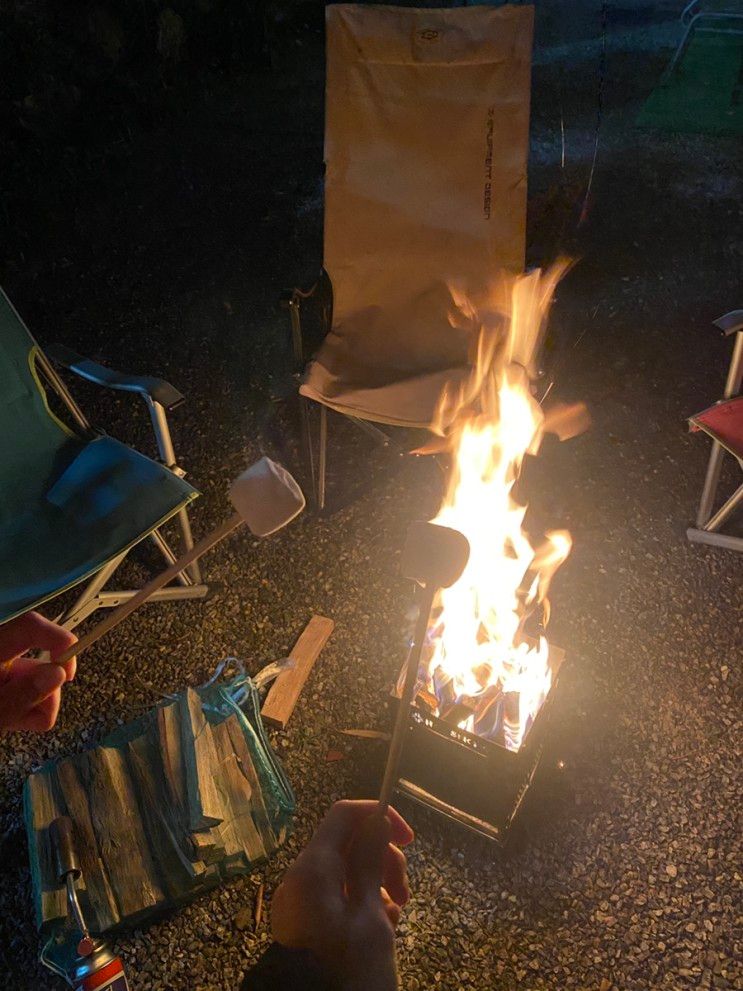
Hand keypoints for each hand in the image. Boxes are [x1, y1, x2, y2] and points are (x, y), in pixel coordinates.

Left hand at [0, 612, 76, 731]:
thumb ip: (22, 696)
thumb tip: (58, 673)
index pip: (30, 627)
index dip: (57, 640)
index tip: (69, 673)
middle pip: (39, 663)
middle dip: (43, 694)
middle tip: (24, 720)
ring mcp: (2, 674)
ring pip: (37, 682)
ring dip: (31, 708)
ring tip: (10, 724)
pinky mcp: (4, 689)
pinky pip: (27, 692)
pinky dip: (24, 711)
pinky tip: (8, 721)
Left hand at [271, 800, 413, 990]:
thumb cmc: (347, 972)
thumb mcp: (369, 919)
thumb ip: (371, 865)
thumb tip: (376, 821)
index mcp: (312, 869)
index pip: (344, 814)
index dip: (378, 816)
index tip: (409, 840)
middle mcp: (301, 878)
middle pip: (348, 843)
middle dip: (383, 859)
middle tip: (404, 894)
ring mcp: (302, 900)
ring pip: (347, 870)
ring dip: (377, 884)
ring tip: (395, 917)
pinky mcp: (307, 921)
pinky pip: (338, 895)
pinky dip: (362, 902)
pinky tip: (381, 927)